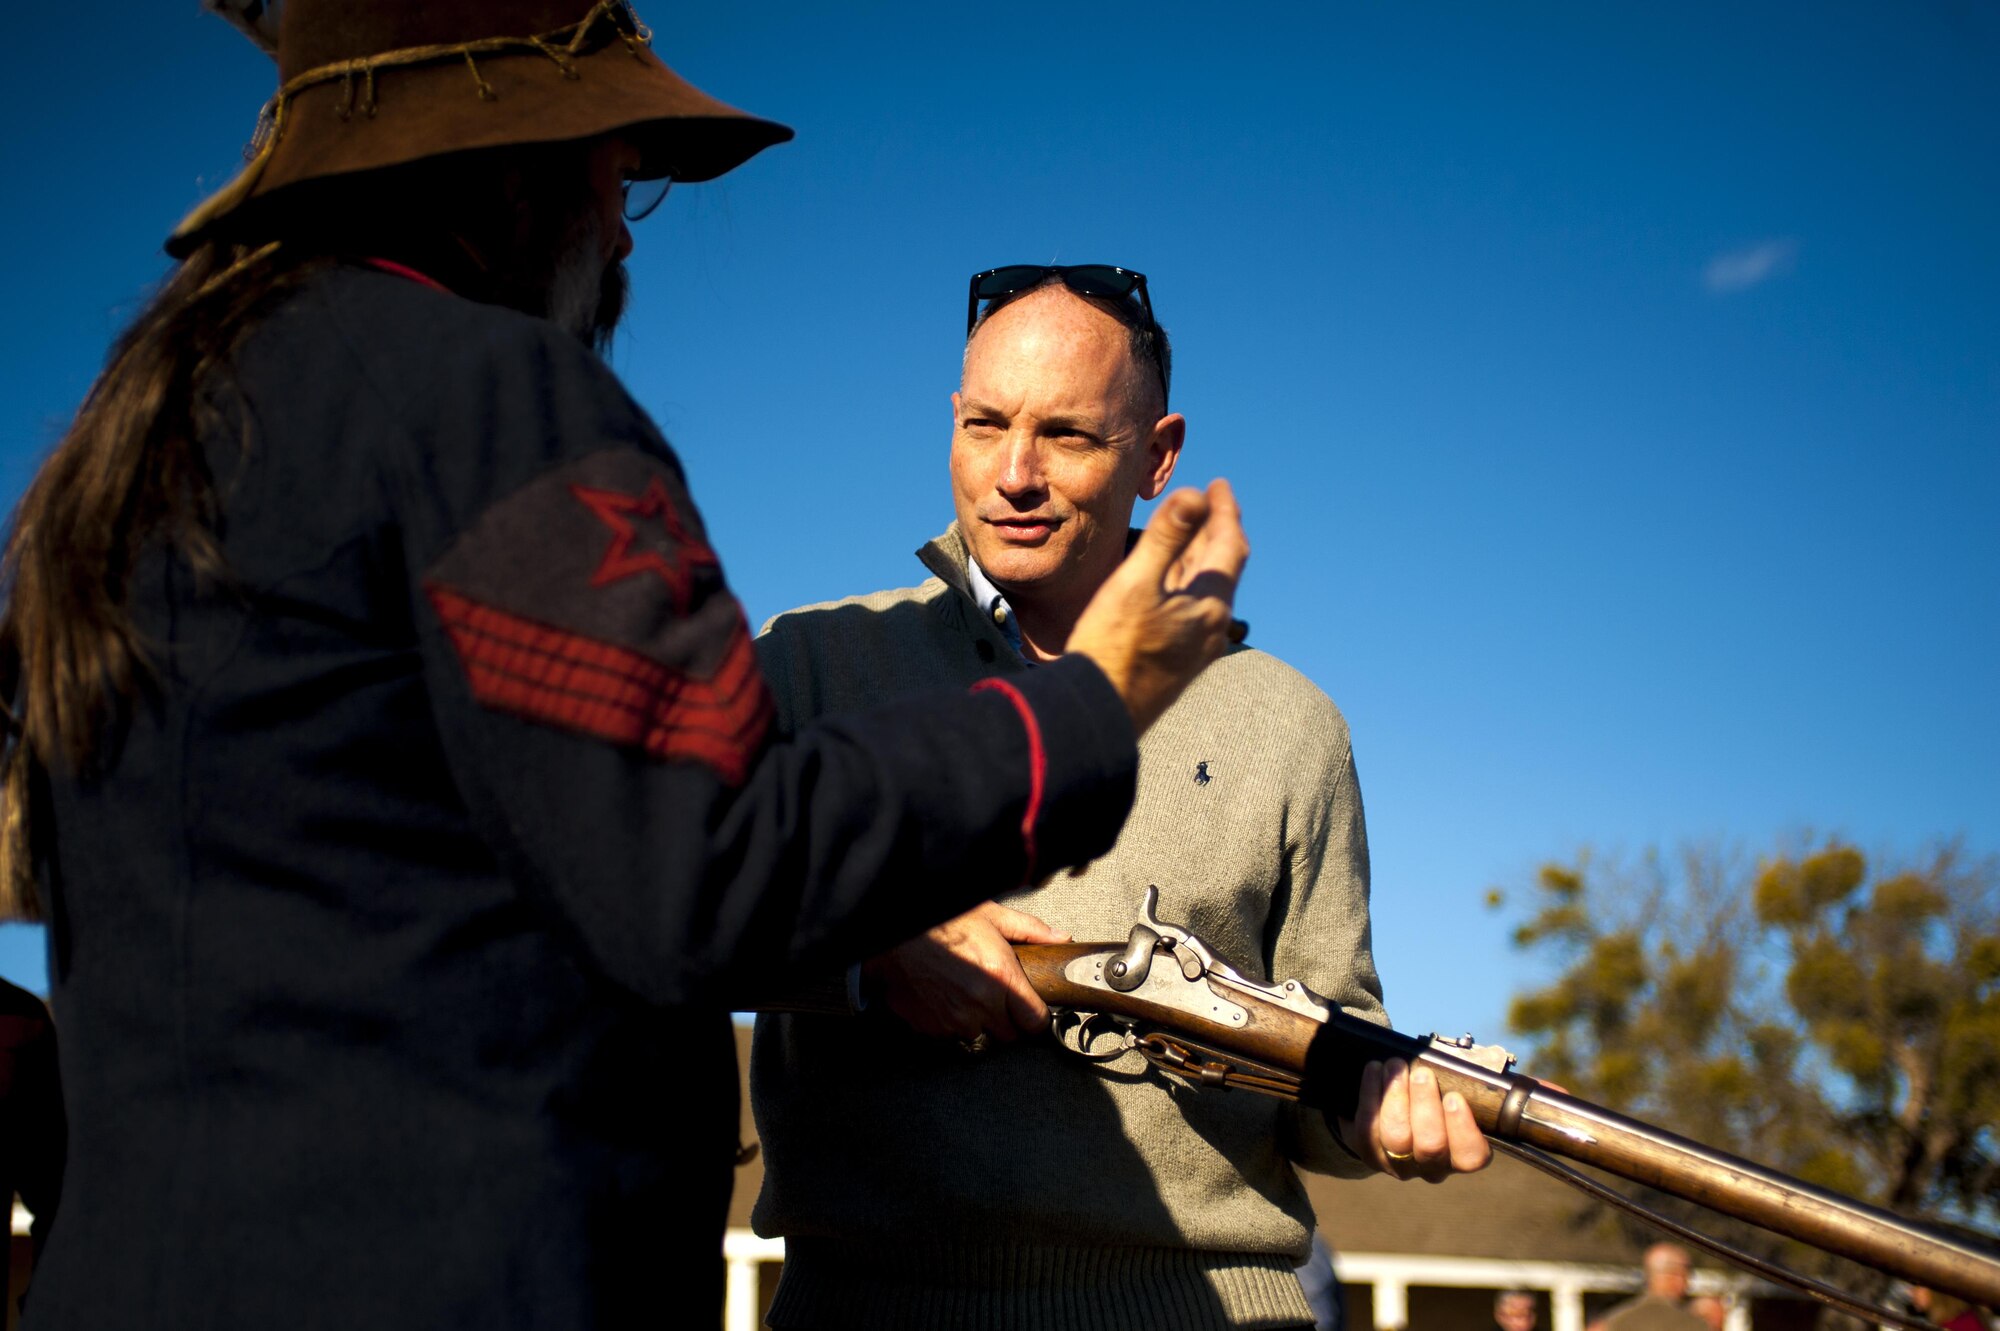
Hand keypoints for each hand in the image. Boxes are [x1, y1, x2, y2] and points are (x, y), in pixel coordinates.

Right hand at [861, 902, 1067, 1042]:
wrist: (892, 932)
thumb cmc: (941, 920)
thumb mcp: (991, 915)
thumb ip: (1030, 930)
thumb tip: (1061, 939)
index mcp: (1002, 978)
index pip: (1035, 1021)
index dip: (1035, 1017)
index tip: (1031, 1010)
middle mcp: (980, 1004)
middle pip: (1008, 1035)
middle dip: (1006, 1020)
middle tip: (996, 997)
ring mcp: (953, 1020)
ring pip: (977, 1037)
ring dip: (976, 1022)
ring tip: (965, 993)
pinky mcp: (929, 1026)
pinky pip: (947, 1035)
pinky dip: (948, 1022)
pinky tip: (943, 997)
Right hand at [1067, 480, 1248, 734]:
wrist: (1100, 714)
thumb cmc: (1112, 648)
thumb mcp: (1135, 584)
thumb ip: (1166, 538)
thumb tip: (1195, 495)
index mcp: (1210, 605)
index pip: (1229, 545)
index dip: (1225, 511)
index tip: (1218, 485)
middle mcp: (1213, 627)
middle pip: (1223, 567)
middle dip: (1217, 530)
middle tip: (1210, 502)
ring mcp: (1198, 647)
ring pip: (1207, 589)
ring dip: (1202, 556)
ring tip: (1192, 532)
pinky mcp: (1180, 661)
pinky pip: (1193, 609)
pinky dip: (1187, 581)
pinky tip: (1171, 581)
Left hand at [1339, 1057, 1492, 1181]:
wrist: (1392, 1113)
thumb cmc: (1431, 1098)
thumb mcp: (1451, 1091)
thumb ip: (1459, 1083)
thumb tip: (1457, 1063)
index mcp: (1461, 1153)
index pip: (1471, 1155)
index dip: (1463, 1129)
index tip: (1454, 1096)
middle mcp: (1433, 1167)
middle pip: (1431, 1145)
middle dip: (1425, 1105)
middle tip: (1421, 1074)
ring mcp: (1400, 1165)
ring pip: (1397, 1137)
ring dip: (1396, 1097)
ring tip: (1395, 1066)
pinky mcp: (1371, 1155)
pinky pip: (1368, 1129)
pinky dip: (1370, 1094)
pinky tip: (1375, 1070)